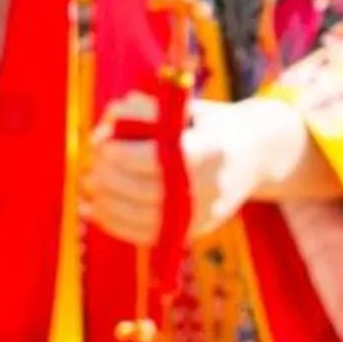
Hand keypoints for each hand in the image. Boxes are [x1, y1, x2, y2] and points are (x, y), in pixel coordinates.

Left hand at [80, 95, 299, 247]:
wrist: (254, 153)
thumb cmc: (205, 123)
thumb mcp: (180, 106)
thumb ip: (140, 112)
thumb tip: (104, 131)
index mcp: (212, 149)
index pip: (164, 159)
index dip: (127, 155)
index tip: (102, 145)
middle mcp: (212, 186)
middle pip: (151, 191)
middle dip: (112, 179)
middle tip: (90, 165)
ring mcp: (205, 214)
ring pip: (147, 218)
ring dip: (109, 203)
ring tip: (88, 185)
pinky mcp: (196, 231)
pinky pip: (151, 235)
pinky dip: (117, 224)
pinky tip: (93, 210)